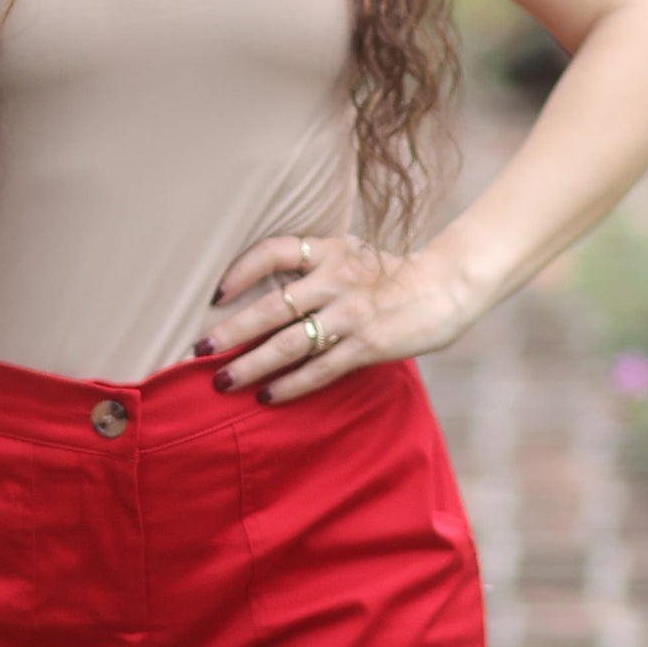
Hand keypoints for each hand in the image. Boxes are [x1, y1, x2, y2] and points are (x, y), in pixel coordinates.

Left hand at [200, 228, 483, 401]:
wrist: (448, 287)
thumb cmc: (396, 276)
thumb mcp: (354, 255)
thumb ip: (317, 267)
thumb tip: (270, 291)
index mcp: (331, 250)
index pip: (274, 251)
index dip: (240, 270)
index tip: (216, 293)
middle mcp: (336, 278)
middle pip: (270, 305)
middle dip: (230, 330)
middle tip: (199, 349)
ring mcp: (351, 312)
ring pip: (289, 342)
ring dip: (251, 364)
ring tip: (223, 382)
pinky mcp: (368, 344)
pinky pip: (320, 368)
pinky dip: (290, 384)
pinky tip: (268, 396)